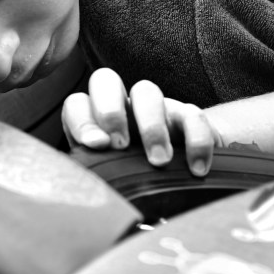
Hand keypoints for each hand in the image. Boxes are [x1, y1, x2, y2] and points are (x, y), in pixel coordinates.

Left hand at [62, 68, 222, 175]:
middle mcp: (123, 108)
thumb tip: (91, 191)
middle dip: (110, 111)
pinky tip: (196, 169)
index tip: (97, 146)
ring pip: (146, 91)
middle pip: (105, 81)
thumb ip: (100, 180)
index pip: (77, 105)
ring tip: (158, 162)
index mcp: (97, 123)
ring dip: (151, 127)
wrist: (186, 178)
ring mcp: (156, 109)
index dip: (82, 121)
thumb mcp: (115, 183)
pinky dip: (196, 142)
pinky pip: (193, 115)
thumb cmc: (139, 181)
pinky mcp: (188, 117)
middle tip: (120, 145)